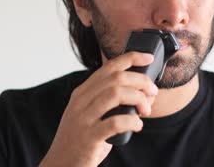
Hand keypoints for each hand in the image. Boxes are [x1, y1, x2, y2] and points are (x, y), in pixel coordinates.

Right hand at [40, 52, 158, 166]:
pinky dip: (132, 121)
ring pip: (116, 94)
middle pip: (116, 77)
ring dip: (138, 98)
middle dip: (141, 81)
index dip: (131, 58)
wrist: (60, 165)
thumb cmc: (80, 141)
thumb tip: (145, 94)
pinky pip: (115, 122)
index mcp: (82, 93)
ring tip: (146, 109)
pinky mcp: (89, 137)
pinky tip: (137, 126)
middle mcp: (81, 101)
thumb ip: (112, 103)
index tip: (148, 57)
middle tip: (152, 92)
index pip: (108, 67)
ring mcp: (83, 119)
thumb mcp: (91, 115)